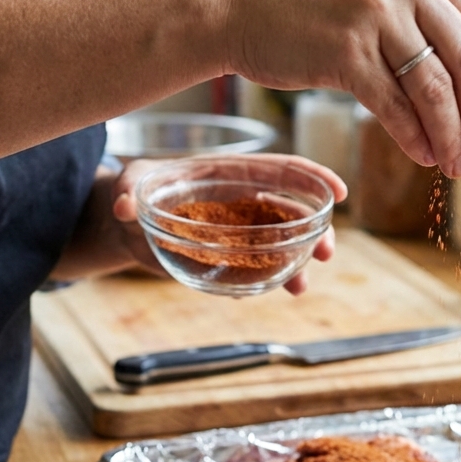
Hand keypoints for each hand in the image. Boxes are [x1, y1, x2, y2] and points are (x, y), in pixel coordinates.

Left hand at [111, 155, 346, 294]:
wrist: (125, 222)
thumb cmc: (134, 188)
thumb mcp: (131, 181)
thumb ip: (129, 188)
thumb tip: (122, 206)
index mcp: (233, 172)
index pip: (282, 169)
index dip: (313, 177)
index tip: (337, 192)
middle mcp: (244, 200)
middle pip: (292, 211)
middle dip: (315, 231)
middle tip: (326, 253)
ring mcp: (239, 230)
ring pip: (280, 245)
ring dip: (296, 265)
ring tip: (299, 288)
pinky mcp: (228, 255)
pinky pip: (256, 268)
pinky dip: (265, 281)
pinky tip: (266, 292)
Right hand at [226, 0, 460, 178]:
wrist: (238, 9)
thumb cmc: (310, 13)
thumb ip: (426, 27)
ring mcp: (374, 16)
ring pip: (436, 89)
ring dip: (453, 137)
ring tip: (456, 168)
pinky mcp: (345, 51)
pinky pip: (395, 105)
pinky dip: (415, 137)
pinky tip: (424, 156)